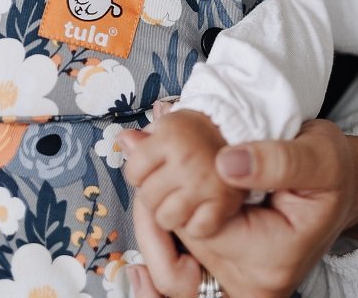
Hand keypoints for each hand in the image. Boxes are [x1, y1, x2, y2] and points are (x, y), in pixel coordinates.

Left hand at [122, 108, 243, 238]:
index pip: (133, 171)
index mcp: (169, 137)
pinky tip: (199, 209)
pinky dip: (196, 224)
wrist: (235, 135)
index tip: (150, 168)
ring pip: (167, 218)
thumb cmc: (194, 134)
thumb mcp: (167, 127)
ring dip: (171, 213)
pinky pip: (196, 229)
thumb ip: (142, 140)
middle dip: (153, 194)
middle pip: (148, 198)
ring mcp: (204, 183)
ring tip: (181, 199)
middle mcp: (185, 160)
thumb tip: (122, 141)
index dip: (138, 172)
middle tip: (168, 185)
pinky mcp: (224, 202)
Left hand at [126, 119, 357, 297]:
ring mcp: (237, 281)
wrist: (341, 185)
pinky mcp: (227, 269)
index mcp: (271, 260)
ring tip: (141, 154)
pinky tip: (149, 195)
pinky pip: (183, 259)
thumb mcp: (319, 155)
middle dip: (153, 199)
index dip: (174, 189)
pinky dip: (164, 228)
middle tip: (135, 142)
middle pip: (178, 251)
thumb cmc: (333, 171)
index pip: (199, 231)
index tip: (154, 143)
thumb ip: (278, 159)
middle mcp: (251, 282)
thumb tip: (226, 161)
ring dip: (154, 209)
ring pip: (174, 255)